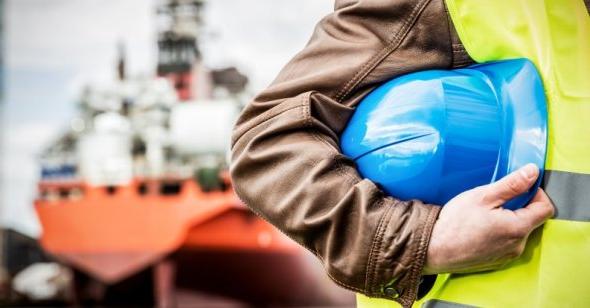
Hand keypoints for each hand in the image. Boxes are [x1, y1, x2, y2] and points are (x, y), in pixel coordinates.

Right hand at [424, 163, 553, 273]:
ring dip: (508, 220)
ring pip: (518, 232)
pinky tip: (480, 228)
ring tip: (484, 215)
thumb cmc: (455, 223)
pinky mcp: (496, 262)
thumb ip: (511, 184)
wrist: (433, 249)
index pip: (545, 208)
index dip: (536, 193)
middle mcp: (518, 245)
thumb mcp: (482, 196)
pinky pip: (506, 243)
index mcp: (518, 228)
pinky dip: (499, 233)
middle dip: (520, 206)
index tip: (519, 187)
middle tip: (495, 200)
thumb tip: (532, 172)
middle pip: (532, 220)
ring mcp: (507, 256)